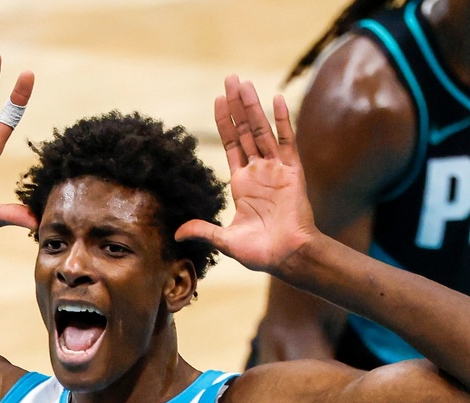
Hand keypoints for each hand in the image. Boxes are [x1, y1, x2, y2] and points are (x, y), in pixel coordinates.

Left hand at [176, 76, 316, 272]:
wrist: (287, 257)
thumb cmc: (260, 252)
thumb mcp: (225, 240)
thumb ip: (203, 230)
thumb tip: (177, 233)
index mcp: (242, 184)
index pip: (232, 145)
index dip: (224, 123)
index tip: (218, 100)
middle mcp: (258, 172)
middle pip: (246, 131)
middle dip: (237, 105)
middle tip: (230, 79)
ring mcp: (276, 170)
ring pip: (262, 131)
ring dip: (253, 107)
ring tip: (243, 83)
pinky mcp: (292, 172)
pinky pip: (286, 141)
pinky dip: (282, 120)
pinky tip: (276, 99)